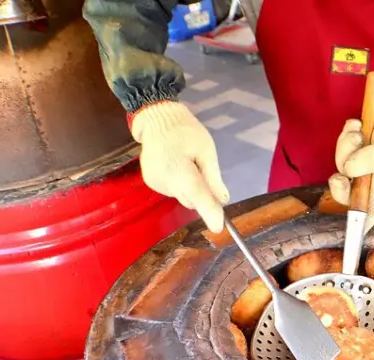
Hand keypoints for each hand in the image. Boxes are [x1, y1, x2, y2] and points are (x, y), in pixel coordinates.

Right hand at [131, 101, 228, 232]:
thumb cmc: (186, 131)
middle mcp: (163, 180)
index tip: (218, 227)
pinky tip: (176, 166)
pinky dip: (180, 184)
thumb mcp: (206, 151)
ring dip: (190, 187)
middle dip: (202, 193)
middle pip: (191, 199)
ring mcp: (155, 183)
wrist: (157, 119)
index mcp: (178, 169)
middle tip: (202, 168)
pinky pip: (174, 191)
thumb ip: (213, 178)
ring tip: (186, 163)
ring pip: (183, 196)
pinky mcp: (151, 183)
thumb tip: (222, 201)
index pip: (196, 195)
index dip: (209, 212)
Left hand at [328, 102, 373, 231]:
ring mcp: (360, 165)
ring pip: (340, 163)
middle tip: (345, 164)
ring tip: (360, 132)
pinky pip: (341, 146)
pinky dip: (346, 133)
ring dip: (346, 145)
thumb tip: (347, 170)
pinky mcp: (354, 150)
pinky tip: (357, 125)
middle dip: (341, 174)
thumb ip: (370, 161)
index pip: (370, 212)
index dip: (360, 225)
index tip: (352, 236)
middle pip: (345, 189)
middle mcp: (369, 180)